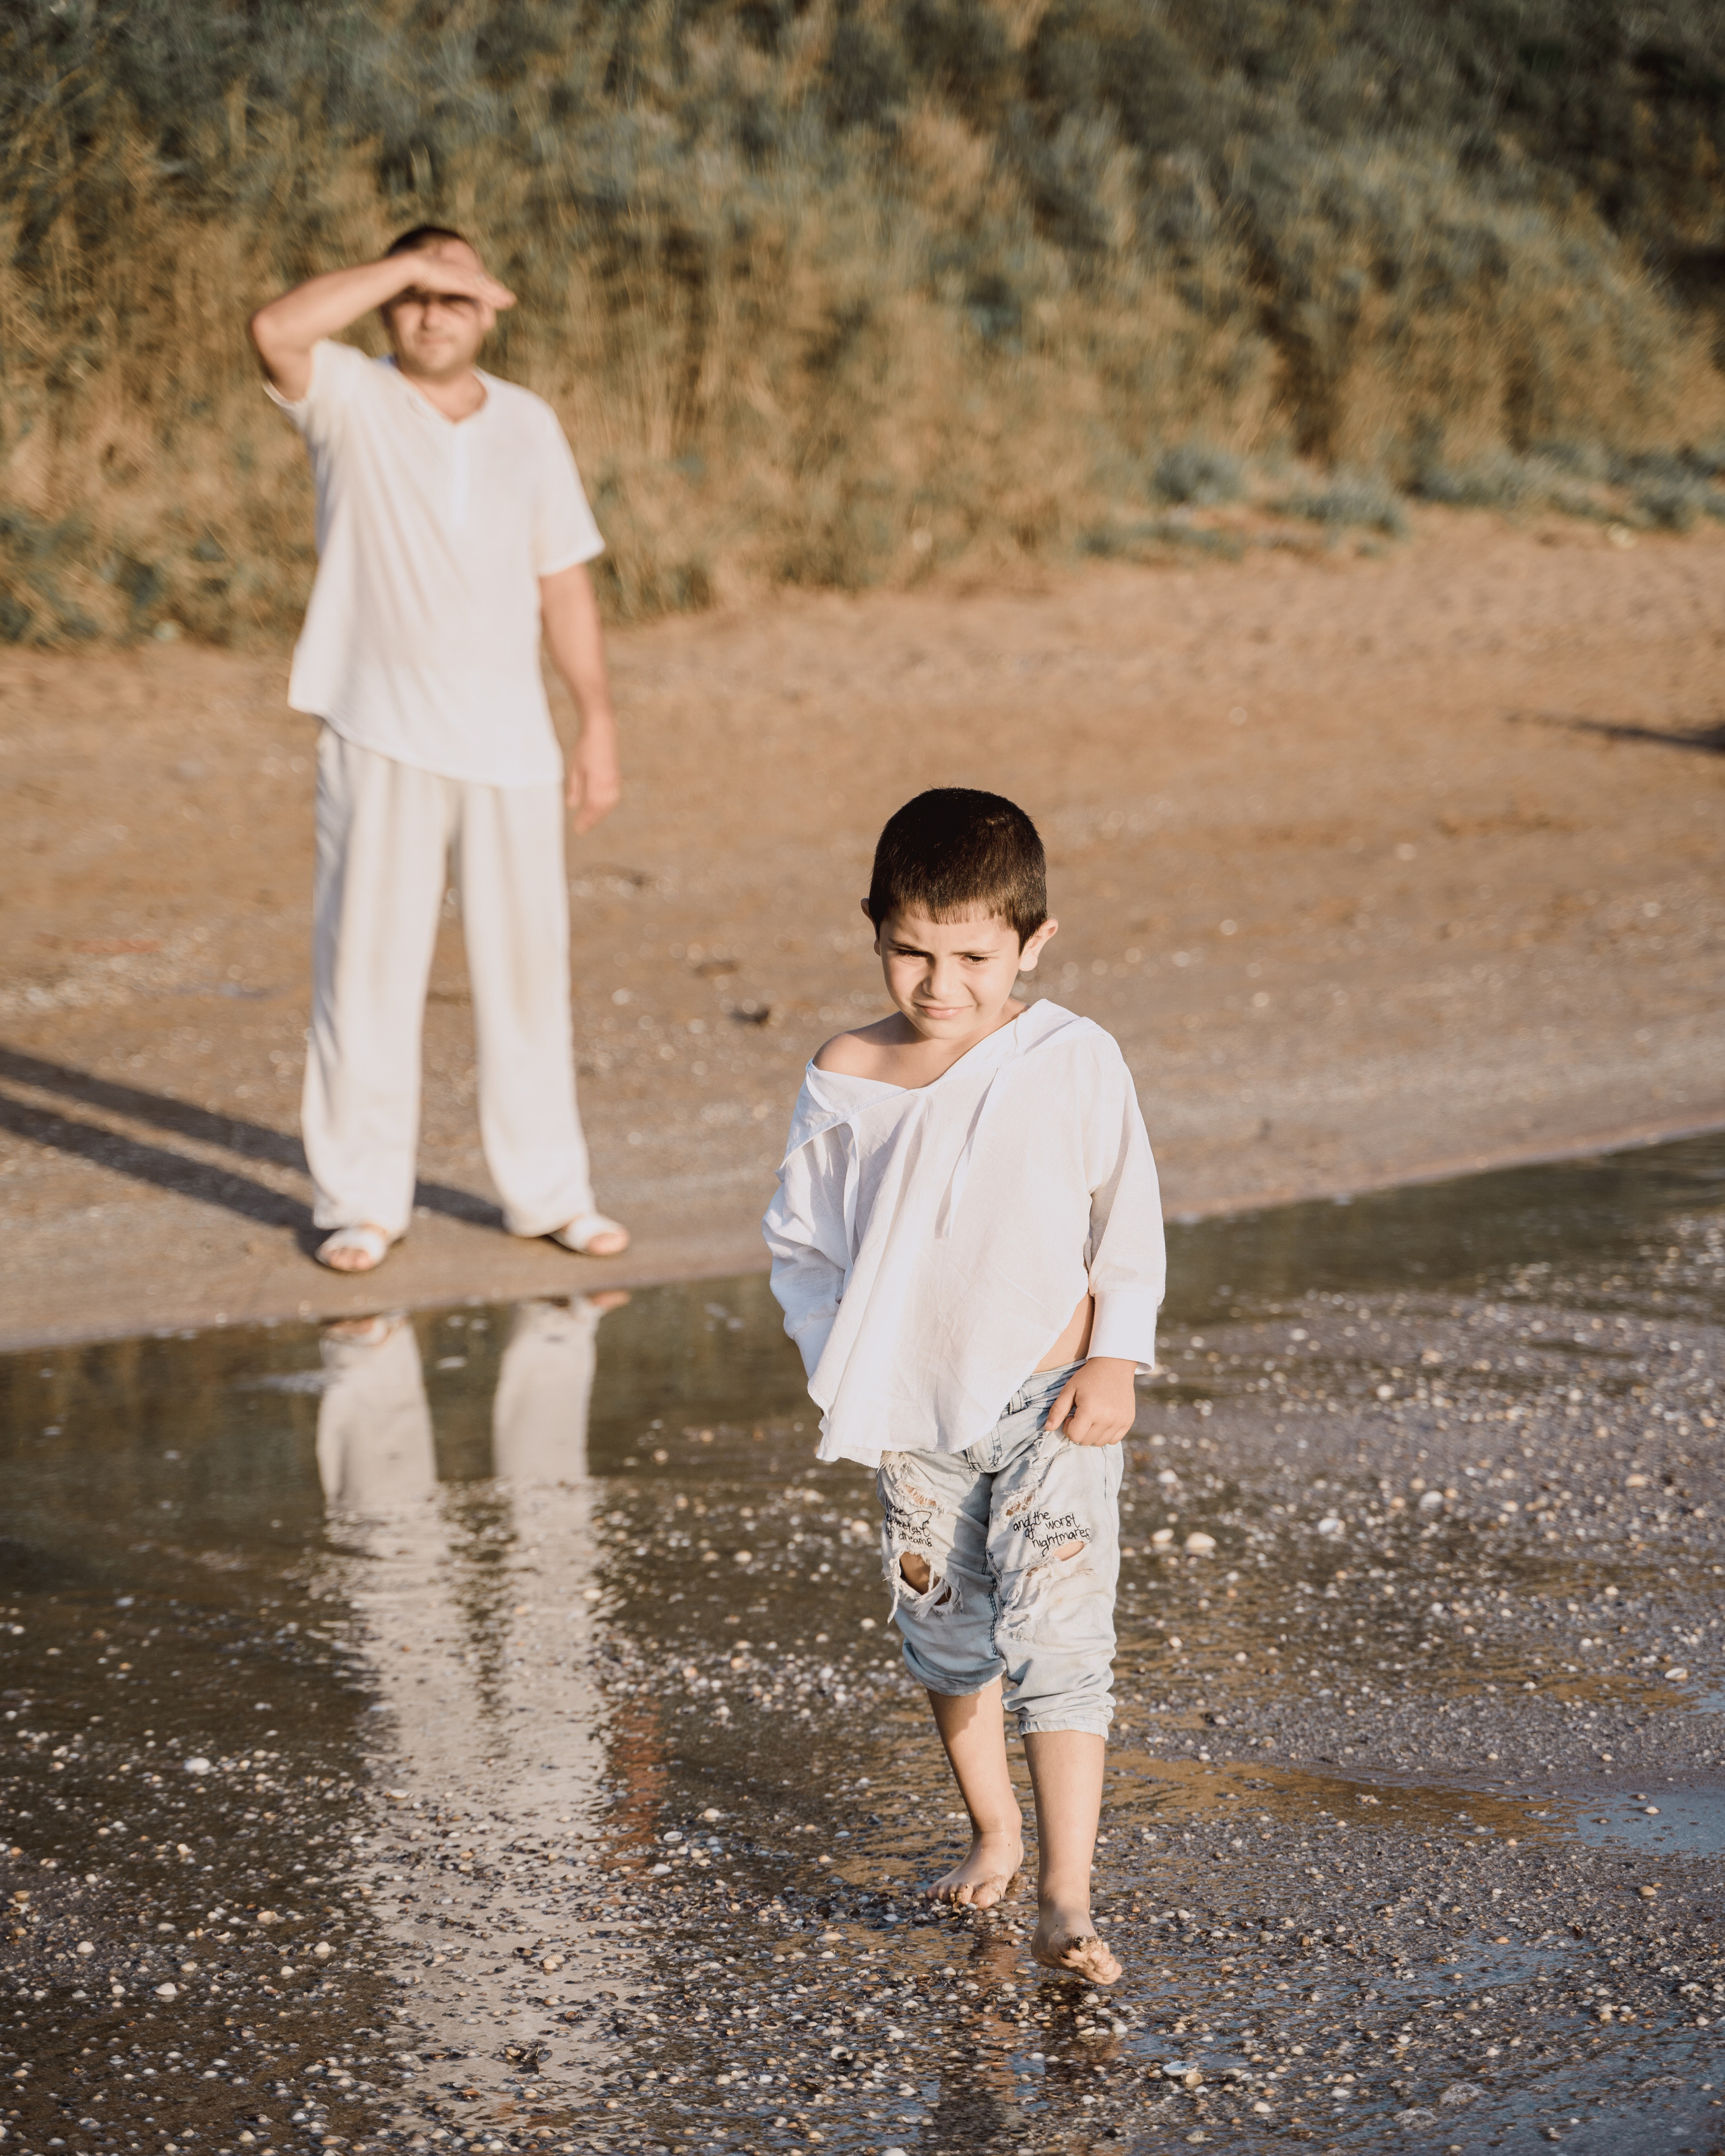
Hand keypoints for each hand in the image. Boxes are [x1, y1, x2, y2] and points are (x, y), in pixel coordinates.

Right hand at [392, 253, 516, 312]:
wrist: (409, 268)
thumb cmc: (411, 274)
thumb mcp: (422, 281)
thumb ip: (428, 283)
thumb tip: (423, 284)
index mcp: (451, 271)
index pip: (471, 279)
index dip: (482, 285)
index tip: (492, 291)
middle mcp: (459, 272)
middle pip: (482, 281)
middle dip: (495, 289)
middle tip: (508, 297)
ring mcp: (462, 276)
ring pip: (485, 287)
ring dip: (498, 295)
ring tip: (510, 301)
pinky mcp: (462, 282)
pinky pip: (482, 292)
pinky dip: (493, 298)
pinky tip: (503, 302)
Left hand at [566, 736, 620, 831]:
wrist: (602, 730)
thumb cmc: (586, 747)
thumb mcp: (576, 767)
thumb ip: (575, 787)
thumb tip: (572, 806)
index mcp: (597, 779)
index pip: (591, 805)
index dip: (585, 818)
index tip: (578, 828)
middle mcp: (609, 782)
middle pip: (601, 807)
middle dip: (592, 819)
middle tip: (582, 828)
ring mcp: (614, 780)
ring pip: (609, 804)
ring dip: (600, 814)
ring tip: (590, 821)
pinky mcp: (616, 777)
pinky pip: (613, 797)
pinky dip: (606, 806)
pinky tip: (600, 809)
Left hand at [1044, 1357, 1137, 1447]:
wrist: (1114, 1365)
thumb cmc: (1088, 1377)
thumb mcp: (1069, 1390)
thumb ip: (1057, 1410)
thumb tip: (1047, 1428)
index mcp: (1090, 1411)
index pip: (1074, 1436)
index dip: (1069, 1427)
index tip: (1072, 1414)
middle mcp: (1107, 1419)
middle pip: (1086, 1441)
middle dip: (1080, 1431)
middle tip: (1081, 1414)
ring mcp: (1120, 1421)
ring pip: (1099, 1443)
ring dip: (1092, 1433)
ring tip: (1092, 1416)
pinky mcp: (1128, 1421)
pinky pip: (1114, 1440)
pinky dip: (1106, 1434)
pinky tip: (1103, 1419)